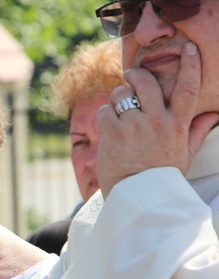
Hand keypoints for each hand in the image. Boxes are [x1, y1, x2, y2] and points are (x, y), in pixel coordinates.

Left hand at [97, 42, 218, 196]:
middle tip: (130, 76)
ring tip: (117, 113)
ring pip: (121, 95)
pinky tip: (108, 129)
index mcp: (177, 125)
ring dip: (116, 100)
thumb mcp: (184, 154)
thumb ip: (196, 131)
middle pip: (147, 83)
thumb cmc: (160, 175)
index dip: (191, 65)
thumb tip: (213, 115)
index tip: (191, 49)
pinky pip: (104, 111)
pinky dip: (104, 116)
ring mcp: (134, 126)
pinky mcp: (113, 133)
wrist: (137, 196)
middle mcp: (157, 122)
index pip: (188, 88)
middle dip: (136, 75)